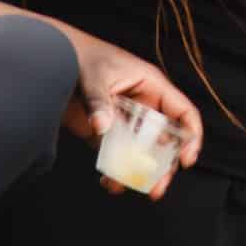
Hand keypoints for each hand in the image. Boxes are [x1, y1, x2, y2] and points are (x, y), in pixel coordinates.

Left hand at [62, 27, 203, 198]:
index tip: (186, 160)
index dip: (191, 137)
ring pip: (144, 153)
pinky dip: (117, 171)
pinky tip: (109, 180)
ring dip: (139, 173)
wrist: (54, 59)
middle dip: (164, 167)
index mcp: (152, 87)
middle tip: (156, 189)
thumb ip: (99, 102)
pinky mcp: (109, 133)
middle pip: (167, 141)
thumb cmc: (82, 57)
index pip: (184, 113)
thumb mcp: (94, 76)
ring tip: (126, 186)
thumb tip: (102, 128)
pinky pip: (120, 156)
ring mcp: (127, 122)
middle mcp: (145, 107)